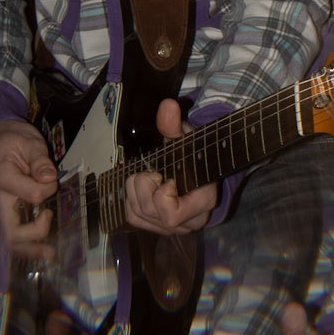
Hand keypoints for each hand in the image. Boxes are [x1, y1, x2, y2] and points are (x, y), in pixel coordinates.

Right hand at [0, 118, 58, 249]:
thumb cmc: (12, 140)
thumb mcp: (28, 141)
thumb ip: (39, 159)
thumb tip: (49, 177)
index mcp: (4, 178)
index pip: (32, 195)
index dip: (48, 189)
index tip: (52, 177)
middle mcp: (1, 198)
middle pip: (11, 231)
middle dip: (34, 237)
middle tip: (51, 231)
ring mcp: (4, 208)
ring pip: (11, 239)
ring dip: (30, 249)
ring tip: (49, 254)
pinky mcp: (10, 212)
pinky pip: (16, 234)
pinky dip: (29, 244)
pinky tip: (43, 249)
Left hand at [124, 98, 217, 234]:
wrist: (195, 171)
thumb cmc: (192, 156)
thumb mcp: (186, 140)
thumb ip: (175, 126)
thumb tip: (167, 106)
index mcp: (203, 203)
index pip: (171, 214)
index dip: (162, 194)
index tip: (168, 177)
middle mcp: (188, 223)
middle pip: (149, 211)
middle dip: (144, 185)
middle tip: (155, 172)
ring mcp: (170, 228)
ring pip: (137, 213)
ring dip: (135, 189)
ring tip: (149, 176)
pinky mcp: (154, 226)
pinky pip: (131, 216)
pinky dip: (131, 198)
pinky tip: (143, 186)